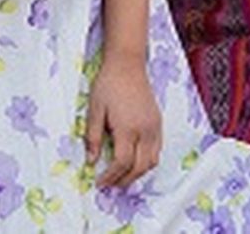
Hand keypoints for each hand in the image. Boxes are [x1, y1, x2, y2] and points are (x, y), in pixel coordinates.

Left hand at [85, 51, 161, 188]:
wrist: (127, 65)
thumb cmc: (108, 84)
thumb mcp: (94, 109)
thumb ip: (93, 137)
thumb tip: (91, 161)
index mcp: (127, 128)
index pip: (121, 162)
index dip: (110, 176)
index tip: (99, 182)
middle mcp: (145, 131)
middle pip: (139, 167)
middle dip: (124, 180)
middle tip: (110, 185)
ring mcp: (154, 127)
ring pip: (152, 162)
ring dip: (137, 174)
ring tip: (122, 177)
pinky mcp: (158, 123)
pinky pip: (157, 150)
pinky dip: (147, 162)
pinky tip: (135, 161)